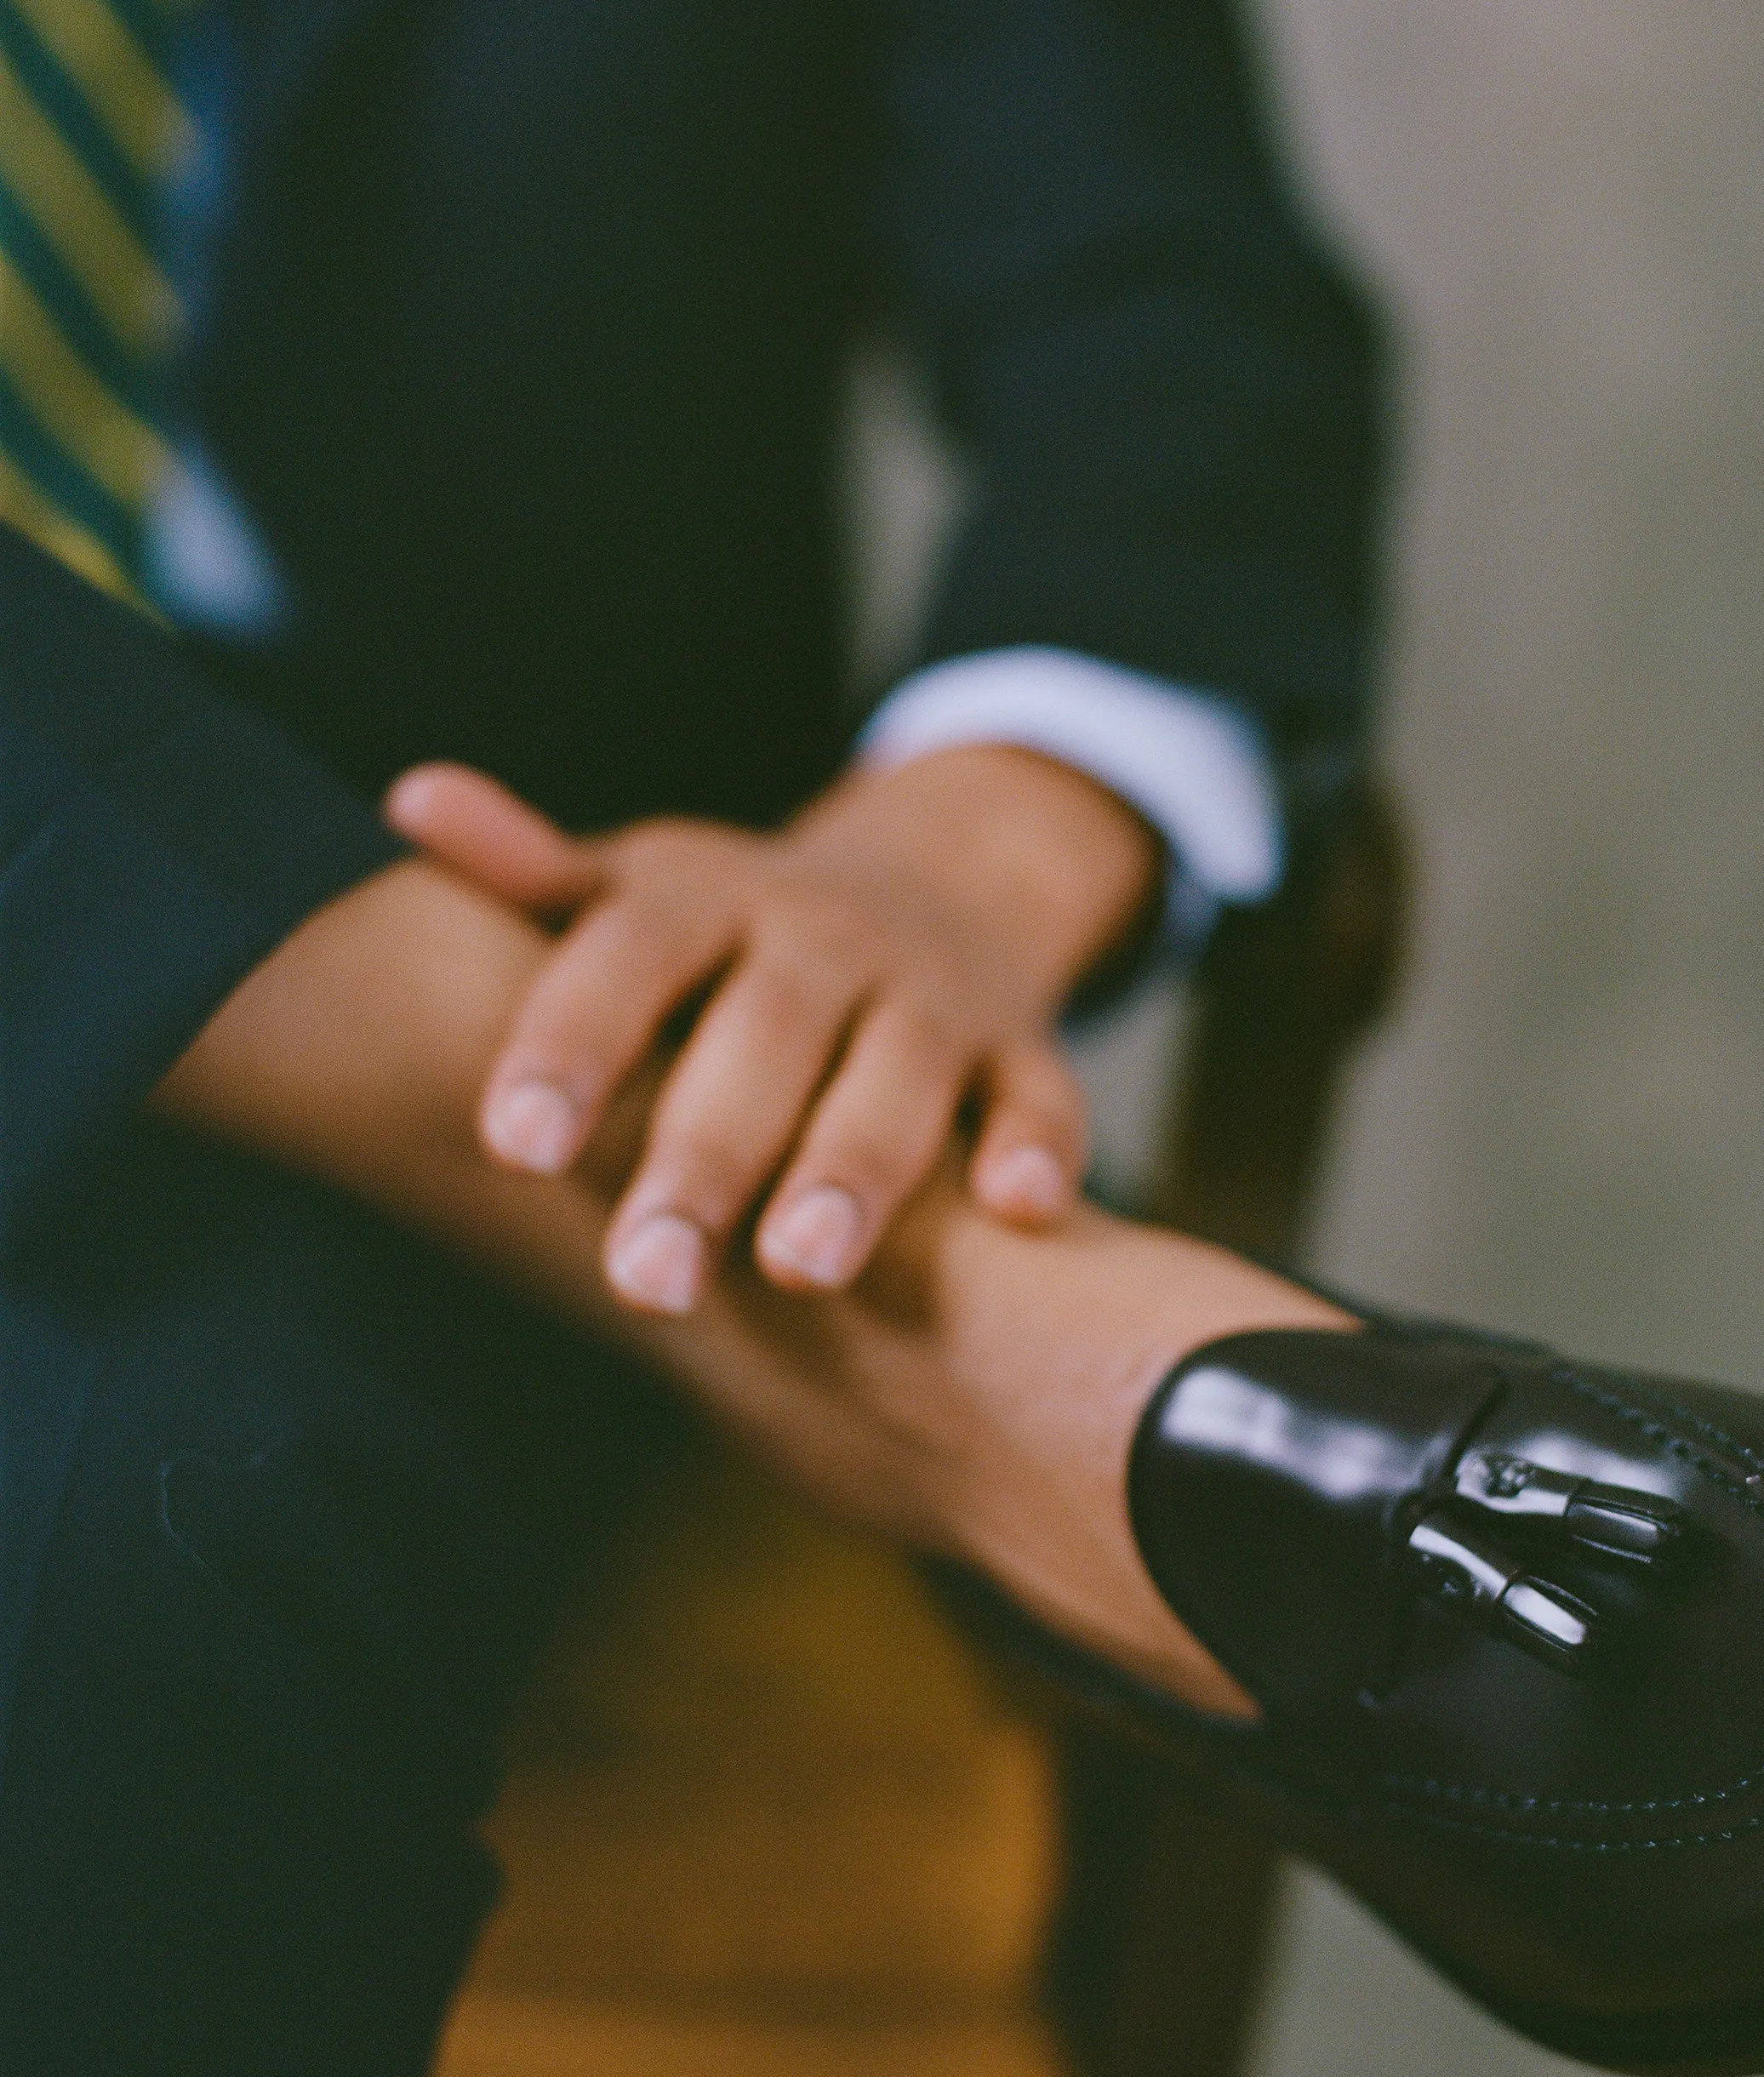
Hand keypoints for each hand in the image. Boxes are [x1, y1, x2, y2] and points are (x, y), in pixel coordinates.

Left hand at [382, 745, 1162, 1314]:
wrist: (937, 887)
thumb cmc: (733, 932)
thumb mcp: (638, 888)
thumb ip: (529, 873)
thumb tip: (409, 801)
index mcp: (706, 898)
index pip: (627, 957)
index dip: (571, 1043)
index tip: (512, 1145)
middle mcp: (822, 936)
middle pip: (764, 1035)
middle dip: (706, 1156)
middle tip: (647, 1276)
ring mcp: (929, 990)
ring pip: (901, 1072)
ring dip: (855, 1165)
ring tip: (801, 1269)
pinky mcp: (1020, 1045)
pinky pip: (1040, 1093)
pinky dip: (1039, 1146)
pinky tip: (1017, 1210)